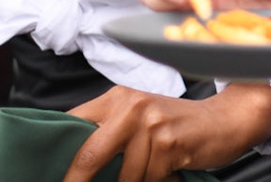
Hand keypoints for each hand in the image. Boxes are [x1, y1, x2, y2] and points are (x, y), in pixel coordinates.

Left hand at [61, 83, 270, 181]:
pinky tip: (169, 172)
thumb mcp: (140, 118)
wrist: (225, 119)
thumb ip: (109, 132)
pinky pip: (148, 181)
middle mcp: (131, 106)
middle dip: (77, 181)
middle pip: (89, 156)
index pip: (74, 124)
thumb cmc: (177, 125)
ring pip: (123, 178)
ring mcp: (150, 124)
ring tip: (153, 171)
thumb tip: (72, 165)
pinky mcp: (168, 144)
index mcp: (117, 97)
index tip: (45, 175)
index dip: (58, 154)